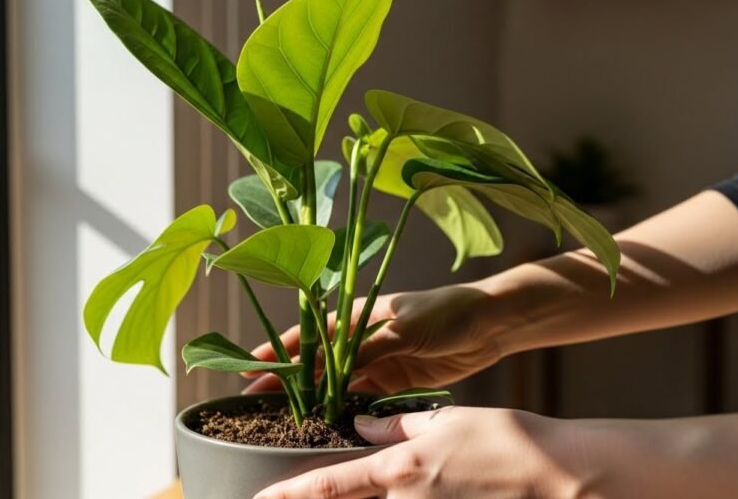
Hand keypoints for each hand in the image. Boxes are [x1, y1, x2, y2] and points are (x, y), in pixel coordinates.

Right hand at [243, 284, 506, 393]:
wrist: (489, 324)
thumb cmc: (446, 312)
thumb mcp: (403, 328)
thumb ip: (367, 349)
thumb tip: (332, 367)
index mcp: (355, 316)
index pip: (307, 334)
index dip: (277, 350)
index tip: (248, 365)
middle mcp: (359, 339)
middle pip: (314, 363)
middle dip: (285, 380)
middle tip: (253, 402)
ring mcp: (376, 361)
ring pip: (334, 384)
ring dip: (311, 399)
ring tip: (281, 419)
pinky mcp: (394, 381)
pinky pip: (360, 398)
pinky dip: (343, 411)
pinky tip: (326, 426)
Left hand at [253, 406, 592, 498]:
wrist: (562, 478)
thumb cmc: (510, 441)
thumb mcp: (448, 420)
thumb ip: (399, 426)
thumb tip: (362, 424)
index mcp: (400, 470)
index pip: (329, 487)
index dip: (290, 495)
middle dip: (332, 497)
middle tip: (348, 480)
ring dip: (376, 497)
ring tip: (418, 474)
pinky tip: (440, 487)